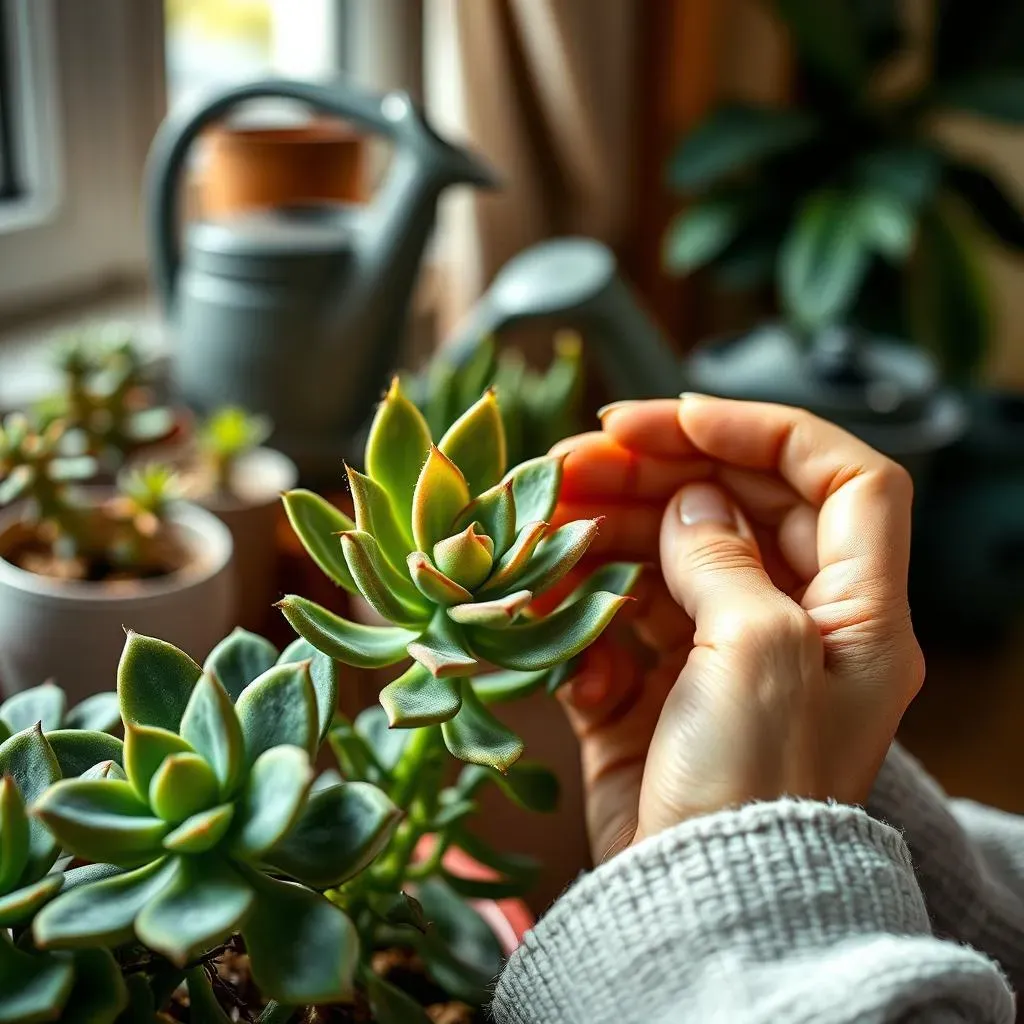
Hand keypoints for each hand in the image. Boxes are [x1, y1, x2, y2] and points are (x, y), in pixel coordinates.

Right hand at [549, 394, 923, 861]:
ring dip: (601, 531)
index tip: (679, 417)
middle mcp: (790, 624)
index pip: (840, 479)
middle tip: (576, 458)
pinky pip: (616, 620)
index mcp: (853, 613)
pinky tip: (550, 618)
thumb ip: (724, 557)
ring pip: (662, 558)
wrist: (693, 907)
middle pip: (732, 508)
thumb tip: (691, 498)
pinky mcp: (653, 689)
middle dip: (654, 473)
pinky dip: (581, 609)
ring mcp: (717, 656)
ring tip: (541, 522)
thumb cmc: (754, 786)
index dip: (765, 429)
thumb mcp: (758, 652)